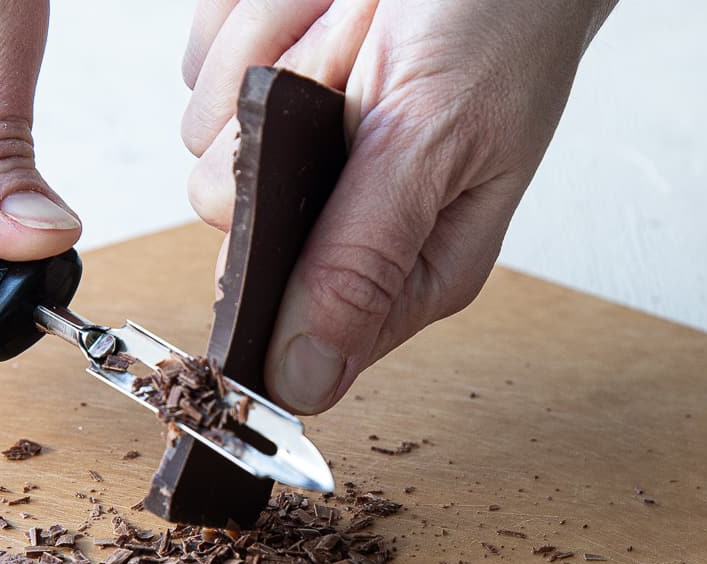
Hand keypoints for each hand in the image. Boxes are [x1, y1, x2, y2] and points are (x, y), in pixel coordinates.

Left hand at [182, 0, 615, 412]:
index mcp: (405, 266)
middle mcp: (341, 218)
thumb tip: (303, 383)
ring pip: (206, 132)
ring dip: (274, 55)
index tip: (288, 196)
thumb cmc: (501, 20)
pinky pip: (207, 65)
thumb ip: (363, 263)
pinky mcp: (266, 90)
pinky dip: (256, 17)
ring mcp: (297, 151)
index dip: (263, 275)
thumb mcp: (435, 139)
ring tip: (358, 20)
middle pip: (223, 212)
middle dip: (278, 133)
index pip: (291, 330)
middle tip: (357, 74)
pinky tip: (329, 1)